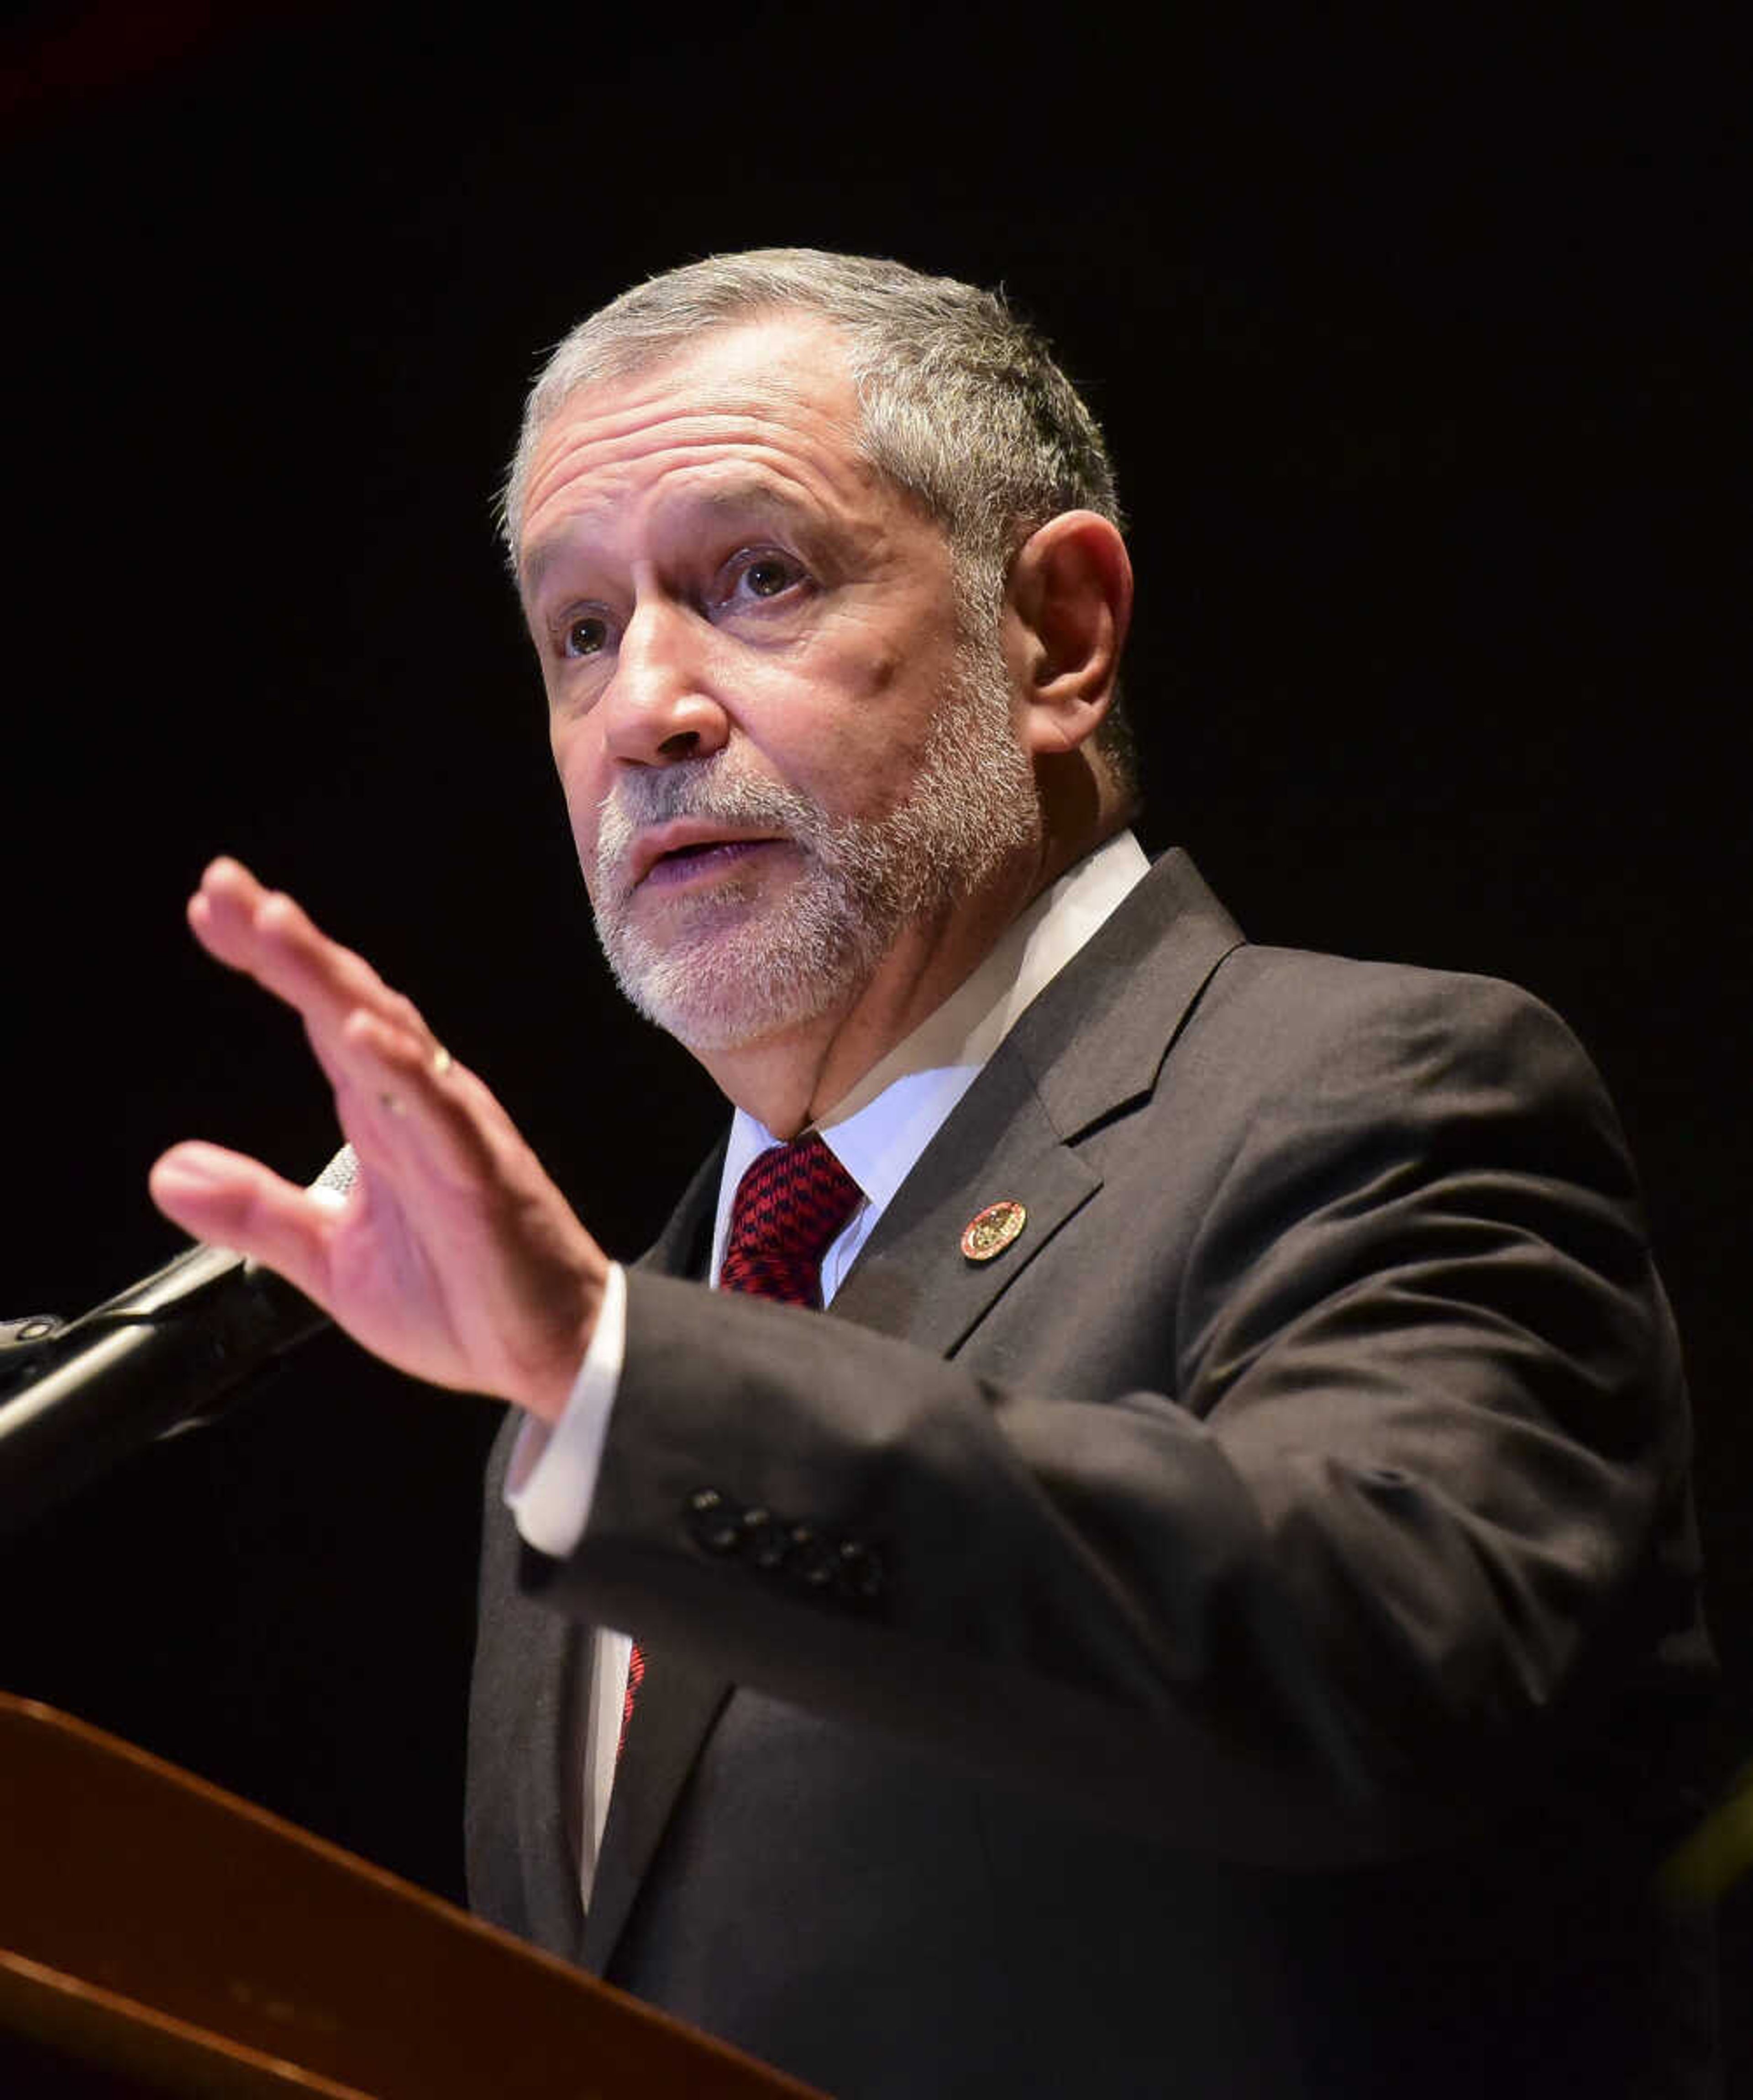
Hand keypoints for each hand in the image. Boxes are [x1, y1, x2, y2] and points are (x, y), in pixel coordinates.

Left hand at [150, 858, 606, 1422]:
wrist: (551, 1353)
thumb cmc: (465, 1299)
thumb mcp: (330, 1260)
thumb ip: (256, 1212)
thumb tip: (169, 1170)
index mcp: (381, 1118)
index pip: (321, 1018)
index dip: (269, 962)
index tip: (211, 910)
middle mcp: (418, 1107)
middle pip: (349, 1002)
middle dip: (286, 943)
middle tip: (223, 887)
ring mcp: (455, 1134)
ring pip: (392, 1036)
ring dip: (332, 980)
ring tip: (274, 928)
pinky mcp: (485, 1176)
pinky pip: (442, 1114)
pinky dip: (402, 1069)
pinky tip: (360, 1032)